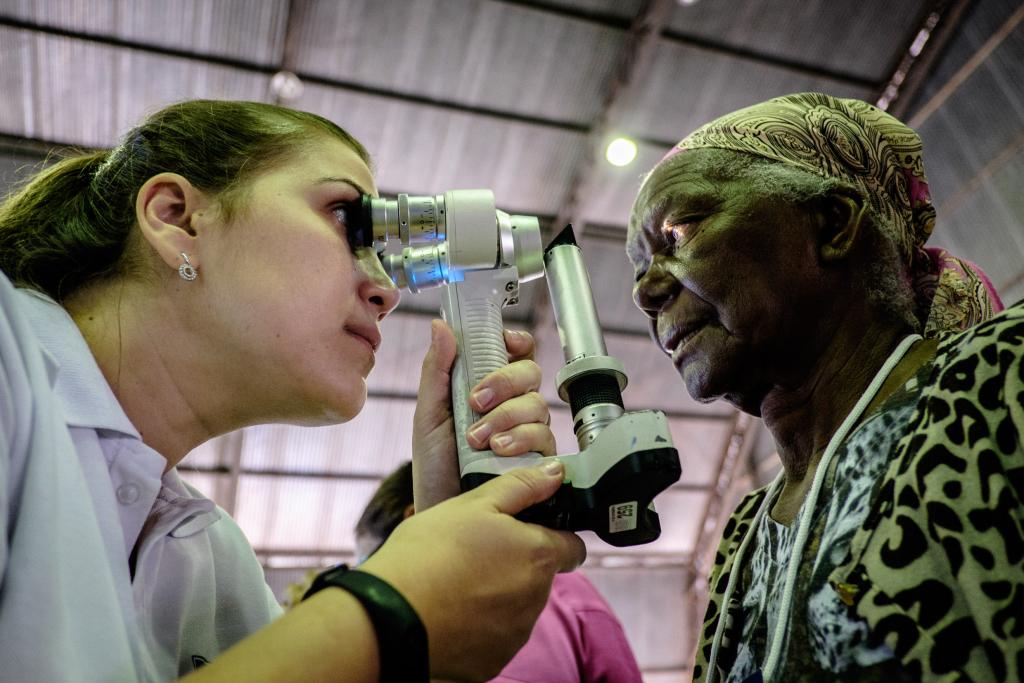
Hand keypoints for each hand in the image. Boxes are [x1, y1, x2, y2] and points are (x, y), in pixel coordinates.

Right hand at [361, 462, 586, 681]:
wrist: (390, 616)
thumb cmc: (429, 552)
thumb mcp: (473, 504)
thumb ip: (521, 486)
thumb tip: (556, 472)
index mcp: (538, 556)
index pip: (573, 547)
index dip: (553, 534)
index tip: (523, 530)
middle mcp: (536, 599)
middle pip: (541, 576)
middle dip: (517, 562)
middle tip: (474, 550)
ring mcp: (515, 634)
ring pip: (518, 606)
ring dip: (499, 592)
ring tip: (456, 580)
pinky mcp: (493, 661)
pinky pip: (496, 636)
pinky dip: (480, 624)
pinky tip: (450, 609)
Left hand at [412, 319, 554, 510]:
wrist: (442, 512)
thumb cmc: (435, 467)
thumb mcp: (429, 415)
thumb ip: (437, 370)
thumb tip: (440, 326)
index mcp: (487, 387)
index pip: (515, 352)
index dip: (515, 342)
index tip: (504, 344)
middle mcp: (512, 407)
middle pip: (530, 373)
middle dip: (504, 382)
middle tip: (476, 401)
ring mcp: (527, 433)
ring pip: (537, 405)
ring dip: (506, 417)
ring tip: (478, 439)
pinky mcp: (539, 461)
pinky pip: (545, 437)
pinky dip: (521, 439)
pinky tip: (499, 451)